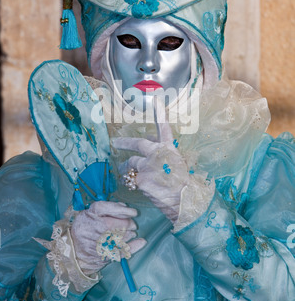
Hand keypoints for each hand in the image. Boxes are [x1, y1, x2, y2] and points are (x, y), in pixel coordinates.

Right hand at [70, 200, 145, 275]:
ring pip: (118, 237)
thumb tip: (124, 206)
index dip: (121, 210)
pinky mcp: (102, 255)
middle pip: (113, 224)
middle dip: (127, 223)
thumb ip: (107, 209)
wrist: (74, 252)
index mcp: (88, 215)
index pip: (105, 208)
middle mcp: (90, 228)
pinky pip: (120, 251)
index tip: (133, 212)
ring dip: (129, 234)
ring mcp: (95, 243)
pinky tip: (140, 242)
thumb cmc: (85, 229)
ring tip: (131, 233)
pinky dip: (133, 246)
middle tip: (133, 224)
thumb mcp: (90, 214)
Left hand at [112, 101, 189, 223]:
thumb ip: (165, 158)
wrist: (185, 200)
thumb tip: (152, 156)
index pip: (163, 128)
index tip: (155, 100)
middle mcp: (156, 153)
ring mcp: (147, 166)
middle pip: (136, 144)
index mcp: (169, 149)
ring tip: (123, 171)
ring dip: (126, 168)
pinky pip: (132, 180)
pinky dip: (133, 183)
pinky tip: (138, 188)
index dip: (159, 114)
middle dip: (124, 142)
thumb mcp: (179, 166)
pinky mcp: (140, 179)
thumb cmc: (185, 186)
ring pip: (130, 164)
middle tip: (115, 142)